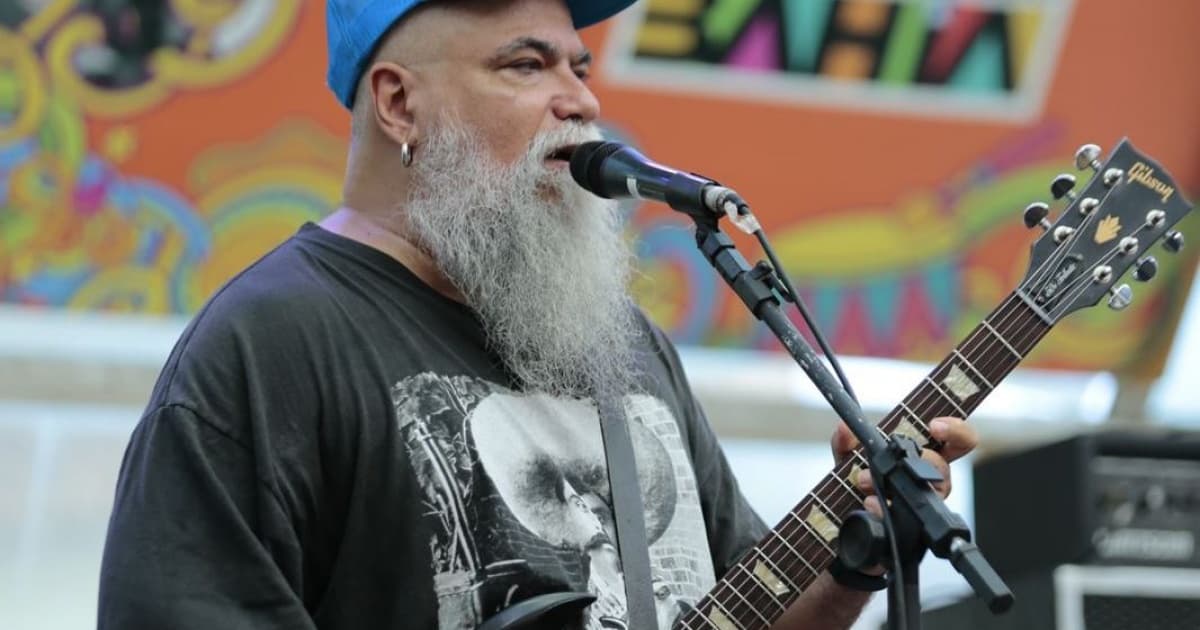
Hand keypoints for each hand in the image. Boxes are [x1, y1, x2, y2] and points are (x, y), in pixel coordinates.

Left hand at [830, 416, 978, 513]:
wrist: (843, 523)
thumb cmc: (856, 485)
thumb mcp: (847, 459)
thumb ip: (845, 442)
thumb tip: (845, 429)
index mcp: (923, 457)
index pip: (958, 441)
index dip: (955, 430)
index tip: (935, 426)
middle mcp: (930, 481)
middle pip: (941, 466)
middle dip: (913, 461)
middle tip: (878, 465)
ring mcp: (924, 505)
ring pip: (933, 495)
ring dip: (898, 489)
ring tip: (867, 489)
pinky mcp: (911, 530)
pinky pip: (909, 525)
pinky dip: (884, 512)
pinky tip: (870, 507)